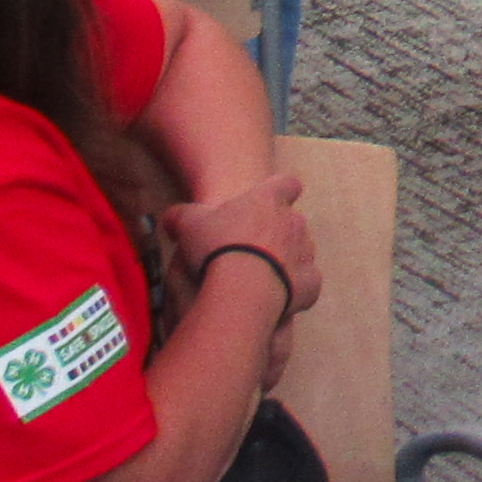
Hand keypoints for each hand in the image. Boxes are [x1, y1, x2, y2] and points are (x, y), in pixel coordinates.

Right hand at [165, 168, 318, 323]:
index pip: (286, 184)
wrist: (243, 288)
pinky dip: (296, 289)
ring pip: (302, 250)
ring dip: (287, 260)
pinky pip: (308, 283)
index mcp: (269, 200)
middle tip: (251, 250)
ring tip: (261, 276)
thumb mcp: (189, 224)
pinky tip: (278, 298)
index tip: (268, 202)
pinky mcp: (310, 283)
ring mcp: (305, 252)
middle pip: (292, 221)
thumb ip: (182, 215)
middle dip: (276, 233)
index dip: (279, 192)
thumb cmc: (217, 249)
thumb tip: (171, 218)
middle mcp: (294, 222)